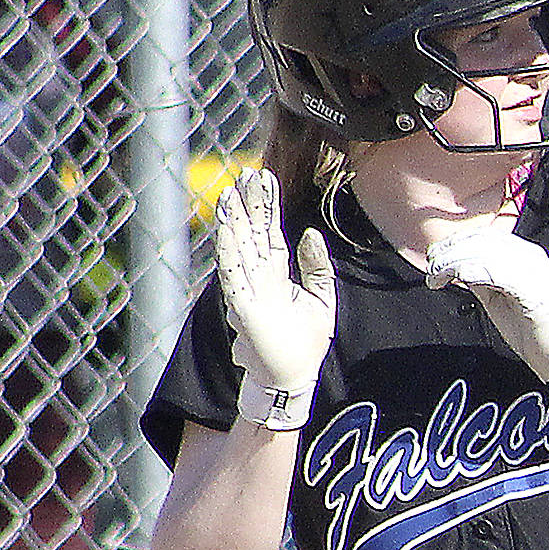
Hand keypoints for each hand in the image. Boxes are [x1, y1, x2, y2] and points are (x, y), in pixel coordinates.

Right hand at [215, 170, 333, 430]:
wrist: (294, 376)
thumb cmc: (305, 340)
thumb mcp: (321, 298)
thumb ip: (317, 266)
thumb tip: (310, 233)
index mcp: (277, 273)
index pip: (269, 231)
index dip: (266, 205)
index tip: (262, 177)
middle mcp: (259, 277)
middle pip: (252, 233)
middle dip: (248, 205)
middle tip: (245, 174)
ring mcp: (249, 291)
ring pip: (239, 248)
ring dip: (233, 221)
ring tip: (229, 193)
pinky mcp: (244, 308)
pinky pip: (234, 275)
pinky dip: (229, 252)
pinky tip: (227, 230)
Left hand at [426, 218, 548, 407]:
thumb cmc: (531, 331)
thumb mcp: (496, 299)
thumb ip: (480, 281)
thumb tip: (455, 268)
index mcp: (523, 255)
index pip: (483, 237)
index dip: (455, 243)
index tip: (434, 259)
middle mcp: (529, 256)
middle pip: (481, 240)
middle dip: (450, 251)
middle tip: (431, 269)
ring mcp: (533, 271)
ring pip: (485, 253)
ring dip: (454, 262)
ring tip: (436, 277)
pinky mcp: (533, 288)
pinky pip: (498, 271)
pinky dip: (473, 271)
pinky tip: (457, 278)